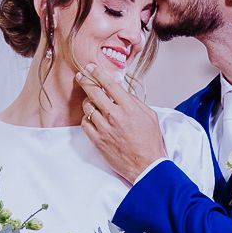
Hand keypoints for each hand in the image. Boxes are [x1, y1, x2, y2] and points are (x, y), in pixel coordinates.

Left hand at [76, 65, 166, 182]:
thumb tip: (121, 89)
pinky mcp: (97, 140)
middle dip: (85, 80)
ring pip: (88, 107)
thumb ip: (134, 100)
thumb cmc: (150, 141)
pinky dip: (87, 117)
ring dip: (88, 101)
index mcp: (128, 107)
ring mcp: (104, 128)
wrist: (147, 165)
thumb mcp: (149, 115)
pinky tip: (92, 117)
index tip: (91, 68)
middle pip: (93, 92)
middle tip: (81, 76)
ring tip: (91, 100)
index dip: (97, 73)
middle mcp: (114, 115)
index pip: (109, 84)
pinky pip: (85, 123)